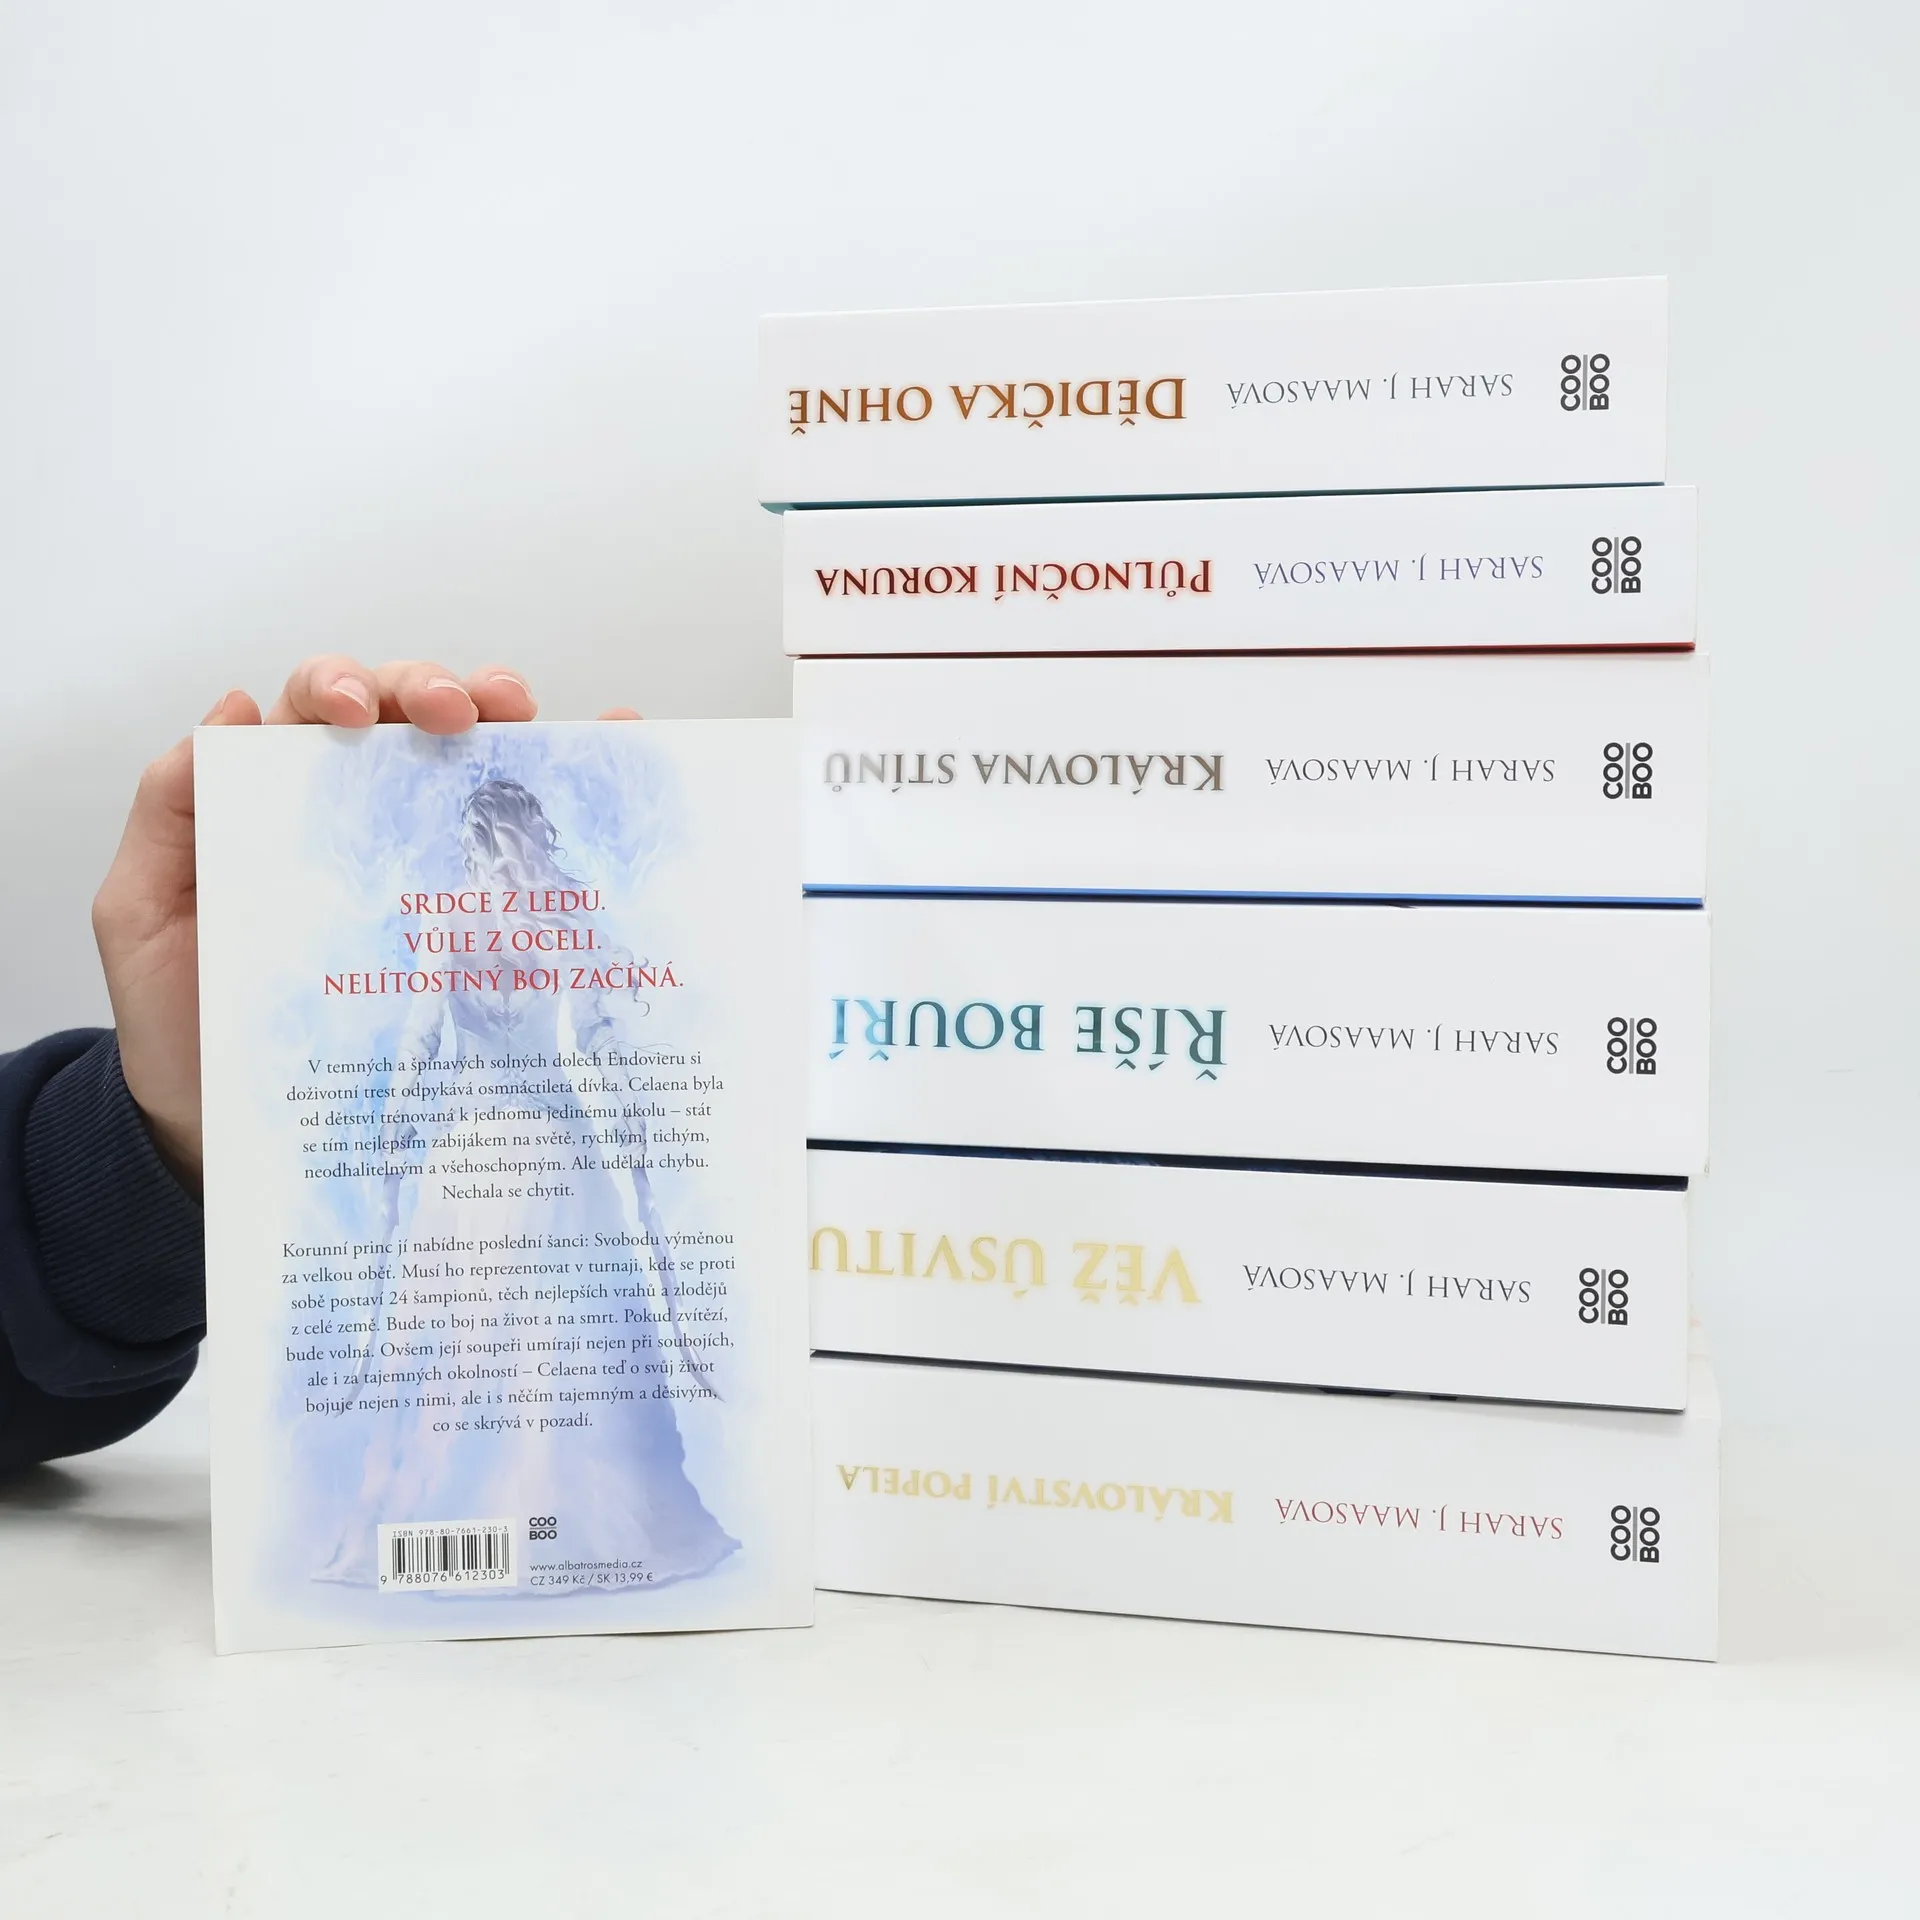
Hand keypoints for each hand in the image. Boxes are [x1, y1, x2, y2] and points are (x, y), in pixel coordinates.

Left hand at [91, 658, 637, 1191]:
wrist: (230, 1125)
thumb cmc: (181, 1019)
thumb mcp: (140, 915)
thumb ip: (167, 815)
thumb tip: (230, 711)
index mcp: (276, 797)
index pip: (314, 710)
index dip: (343, 687)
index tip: (355, 714)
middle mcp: (354, 810)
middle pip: (402, 713)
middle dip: (437, 689)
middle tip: (465, 711)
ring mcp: (418, 855)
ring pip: (467, 754)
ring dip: (504, 716)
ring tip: (529, 720)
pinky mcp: (467, 914)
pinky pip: (522, 835)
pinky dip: (569, 777)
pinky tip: (604, 747)